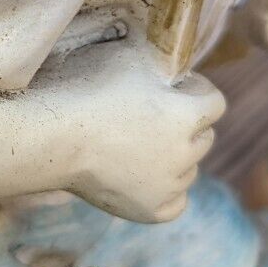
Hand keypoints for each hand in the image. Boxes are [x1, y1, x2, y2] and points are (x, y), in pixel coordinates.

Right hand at [54, 36, 226, 223]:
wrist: (52, 137)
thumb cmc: (86, 89)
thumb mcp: (130, 57)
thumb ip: (161, 59)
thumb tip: (171, 56)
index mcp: (188, 114)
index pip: (215, 102)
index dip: (194, 91)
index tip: (170, 89)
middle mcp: (186, 152)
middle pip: (204, 137)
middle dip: (186, 125)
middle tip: (149, 116)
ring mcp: (169, 185)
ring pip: (190, 169)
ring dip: (175, 158)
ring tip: (138, 146)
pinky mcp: (152, 211)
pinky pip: (177, 202)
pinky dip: (166, 191)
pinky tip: (146, 177)